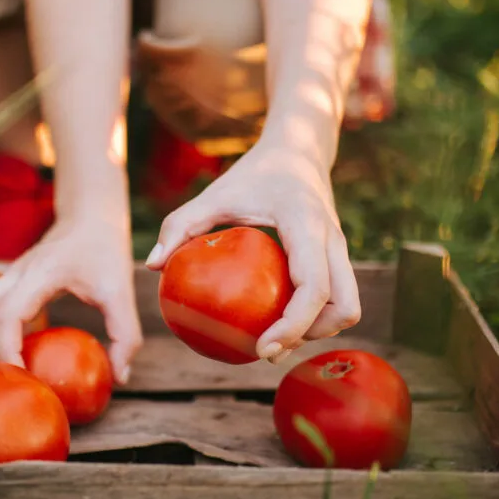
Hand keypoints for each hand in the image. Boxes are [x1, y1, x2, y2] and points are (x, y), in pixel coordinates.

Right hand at [0, 208, 142, 384]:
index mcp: (40, 274)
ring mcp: (10, 276)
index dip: (8, 350)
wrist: (91, 217)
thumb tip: (119, 377)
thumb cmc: (106, 252)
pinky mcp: (11, 282)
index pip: (8, 315)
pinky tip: (2, 357)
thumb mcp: (121, 291)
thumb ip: (125, 334)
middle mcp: (17, 274)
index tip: (23, 377)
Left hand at [144, 142, 360, 362]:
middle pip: (344, 307)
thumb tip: (152, 265)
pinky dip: (314, 316)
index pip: (314, 287)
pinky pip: (336, 297)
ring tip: (273, 339)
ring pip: (346, 306)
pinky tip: (276, 321)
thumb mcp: (215, 194)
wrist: (299, 149)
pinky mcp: (337, 256)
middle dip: (310, 337)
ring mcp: (341, 250)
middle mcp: (333, 241)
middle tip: (268, 350)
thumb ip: (182, 224)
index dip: (294, 325)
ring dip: (316, 330)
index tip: (263, 348)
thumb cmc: (253, 174)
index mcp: (308, 226)